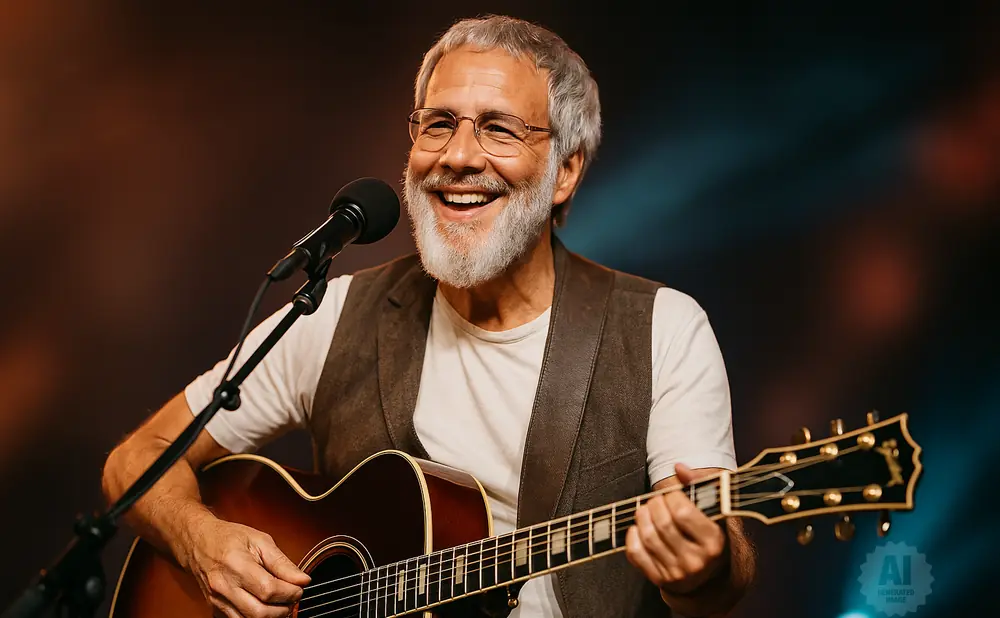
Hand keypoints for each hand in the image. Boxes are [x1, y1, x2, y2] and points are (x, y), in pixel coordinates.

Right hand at [177, 513, 310, 617]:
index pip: (268, 590)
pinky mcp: (215, 608)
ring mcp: (217, 600)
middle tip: (292, 597)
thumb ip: (282, 563)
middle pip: (259, 612)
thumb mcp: (260, 540)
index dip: (290, 592)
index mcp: (236, 565)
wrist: (198, 542)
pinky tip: (265, 606)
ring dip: (271, 616)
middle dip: (283, 608)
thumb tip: (302, 579)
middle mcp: (224, 586)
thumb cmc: (228, 538)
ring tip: (280, 603)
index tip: (300, 587)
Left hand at [625, 464, 728, 594]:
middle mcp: (697, 562)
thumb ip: (699, 486)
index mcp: (714, 542)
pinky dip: (632, 536)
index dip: (672, 496)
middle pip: (663, 524)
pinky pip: (636, 553)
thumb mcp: (712, 513)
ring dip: (641, 516)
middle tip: (656, 500)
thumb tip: (678, 467)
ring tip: (645, 509)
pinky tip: (638, 527)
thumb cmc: (708, 535)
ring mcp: (677, 574)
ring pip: (648, 537)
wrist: (707, 576)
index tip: (671, 493)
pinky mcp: (660, 580)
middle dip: (654, 504)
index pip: (683, 513)